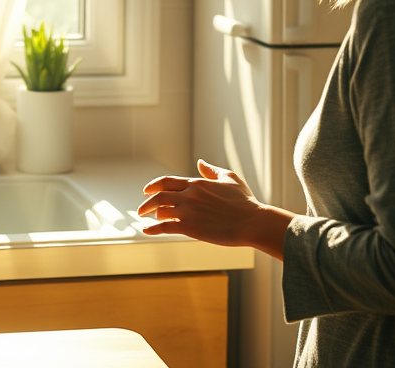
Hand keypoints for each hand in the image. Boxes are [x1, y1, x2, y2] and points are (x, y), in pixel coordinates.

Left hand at [137, 160, 293, 259]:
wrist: (252, 222)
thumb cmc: (244, 202)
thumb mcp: (229, 178)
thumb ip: (211, 171)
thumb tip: (200, 162)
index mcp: (196, 183)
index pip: (166, 181)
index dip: (153, 185)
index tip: (146, 190)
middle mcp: (189, 195)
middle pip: (158, 196)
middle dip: (147, 202)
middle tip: (141, 209)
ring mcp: (188, 212)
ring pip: (160, 211)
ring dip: (150, 215)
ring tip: (146, 220)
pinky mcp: (190, 228)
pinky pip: (165, 227)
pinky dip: (153, 229)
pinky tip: (146, 231)